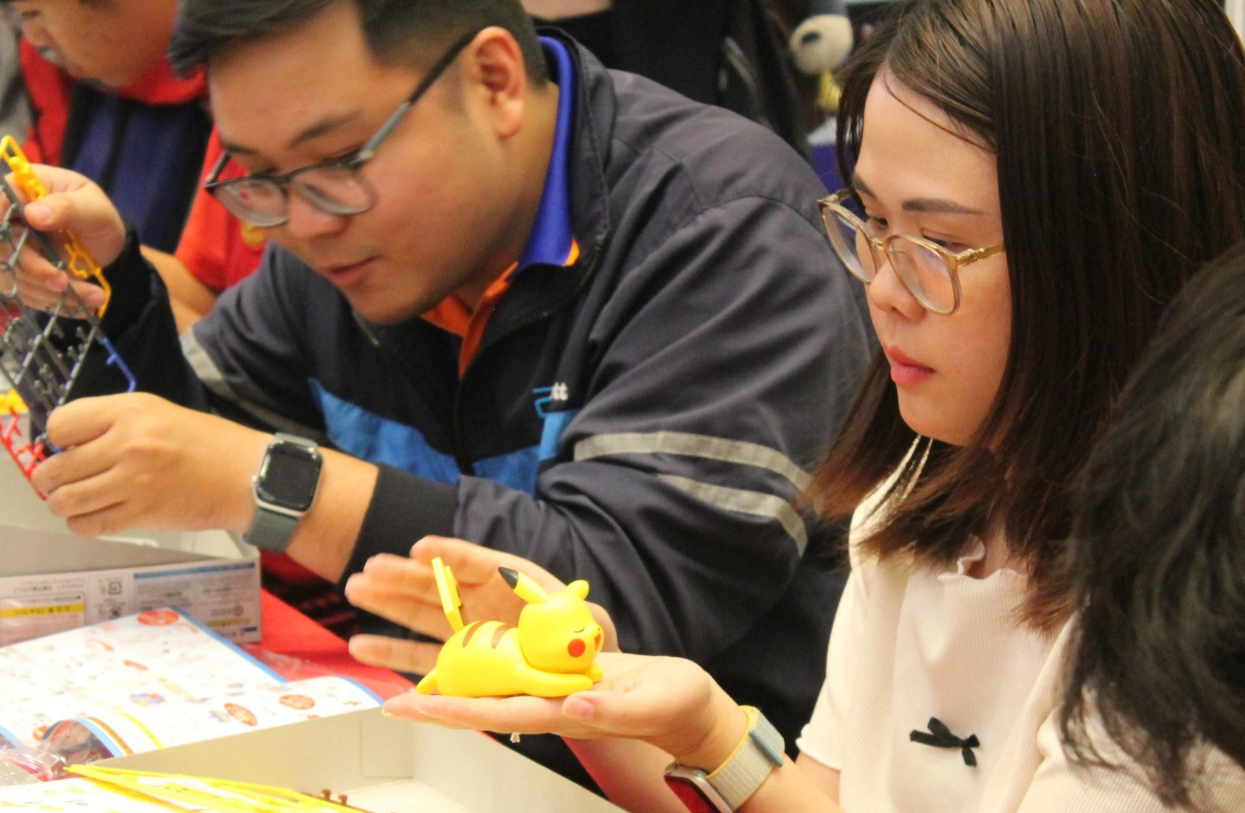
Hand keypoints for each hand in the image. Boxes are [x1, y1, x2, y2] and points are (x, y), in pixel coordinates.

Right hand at [1, 164, 125, 311]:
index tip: (16, 246)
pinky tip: (83, 306)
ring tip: (93, 296)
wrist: (104, 239)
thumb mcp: (92, 206)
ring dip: (51, 292)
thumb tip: (33, 214)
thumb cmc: (96, 213)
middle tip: (63, 282)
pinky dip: (56, 303)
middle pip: (2, 248)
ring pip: (14, 276)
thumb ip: (65, 207)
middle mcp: (7, 221)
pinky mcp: (19, 274)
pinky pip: (27, 293)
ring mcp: (10, 249)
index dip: (0, 226)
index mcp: (19, 191)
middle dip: (33, 269)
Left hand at [31, 393, 270, 536]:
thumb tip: (72, 446)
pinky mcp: (142, 513)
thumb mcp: (160, 413)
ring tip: (77, 502)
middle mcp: (127, 444)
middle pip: (56, 468)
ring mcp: (133, 481)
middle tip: (66, 481)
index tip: (73, 448)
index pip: (61, 425)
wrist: (248, 475)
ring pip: (65, 501)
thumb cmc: (208, 443)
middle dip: (52, 479)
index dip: (60, 439)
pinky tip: (95, 517)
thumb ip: (116, 423)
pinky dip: (83, 524)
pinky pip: (89, 525)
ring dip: (64, 504)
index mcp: (130, 411)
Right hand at [346, 536, 618, 674]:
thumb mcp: (583, 619)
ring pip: (419, 612)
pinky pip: (419, 654)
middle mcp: (479, 599)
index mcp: (508, 580)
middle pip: (437, 583)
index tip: (423, 549)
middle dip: (403, 575)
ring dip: (387, 601)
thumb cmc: (575, 634)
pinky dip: (390, 648)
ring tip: (355, 588)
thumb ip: (574, 616)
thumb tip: (570, 613)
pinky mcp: (453, 657)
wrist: (573, 667)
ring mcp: (462, 627)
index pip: (476, 562)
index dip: (450, 555)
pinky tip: (361, 643)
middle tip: (372, 568)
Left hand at [383, 652, 748, 770]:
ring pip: (488, 689)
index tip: (414, 706)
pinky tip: (455, 657)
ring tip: (406, 680)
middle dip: (434, 702)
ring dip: (447, 683)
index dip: (455, 710)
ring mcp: (550, 692)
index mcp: (564, 712)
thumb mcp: (651, 702)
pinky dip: (478, 665)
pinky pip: (509, 673)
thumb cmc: (674, 705)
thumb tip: (576, 704)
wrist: (685, 705)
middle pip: (481, 705)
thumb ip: (615, 706)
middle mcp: (547, 704)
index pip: (500, 713)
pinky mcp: (558, 678)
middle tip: (388, 700)